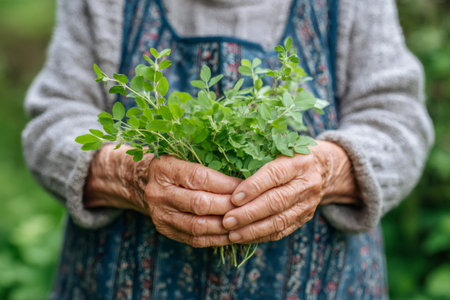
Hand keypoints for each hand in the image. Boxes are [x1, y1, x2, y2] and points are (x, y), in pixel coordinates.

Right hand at [84, 145, 240, 246]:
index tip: (246, 186)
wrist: (140, 181)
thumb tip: (244, 174)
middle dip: (229, 206)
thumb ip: (206, 162)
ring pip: (198, 226)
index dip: (226, 184)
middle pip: (200, 203)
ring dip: (226, 226)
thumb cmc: (172, 165)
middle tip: (251, 206)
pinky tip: (234, 234)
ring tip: (246, 223)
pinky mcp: (166, 230)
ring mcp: (160, 214)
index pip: (199, 177)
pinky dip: (218, 239)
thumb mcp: (182, 155)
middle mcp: (159, 193)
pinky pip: (195, 239)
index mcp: (164, 168)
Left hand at [221, 141, 359, 243]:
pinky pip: (282, 231)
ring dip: (253, 230)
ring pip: (279, 220)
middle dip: (250, 213)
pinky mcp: (305, 218)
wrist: (323, 168)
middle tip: (228, 220)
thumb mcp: (281, 146)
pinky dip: (261, 236)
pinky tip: (243, 237)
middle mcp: (307, 183)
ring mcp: (308, 203)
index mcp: (299, 161)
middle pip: (277, 201)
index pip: (275, 175)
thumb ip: (260, 154)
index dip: (254, 187)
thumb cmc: (290, 155)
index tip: (234, 198)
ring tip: (232, 233)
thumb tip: (228, 168)